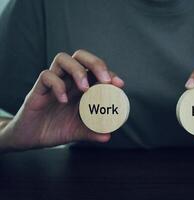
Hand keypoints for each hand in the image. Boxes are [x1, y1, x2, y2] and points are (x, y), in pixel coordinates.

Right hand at [0, 49, 123, 150]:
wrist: (30, 138)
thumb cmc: (55, 129)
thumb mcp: (77, 132)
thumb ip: (92, 132)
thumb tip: (108, 136)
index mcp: (79, 87)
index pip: (95, 71)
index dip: (109, 73)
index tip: (119, 84)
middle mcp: (67, 81)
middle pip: (80, 57)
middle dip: (96, 64)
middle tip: (106, 80)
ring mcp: (52, 83)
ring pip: (62, 59)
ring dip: (77, 70)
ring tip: (85, 89)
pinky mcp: (38, 89)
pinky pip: (46, 77)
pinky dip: (57, 85)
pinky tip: (64, 100)